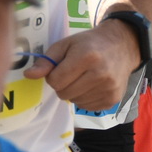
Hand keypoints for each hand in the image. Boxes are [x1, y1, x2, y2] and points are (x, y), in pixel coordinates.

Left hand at [22, 22, 139, 111]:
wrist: (122, 46)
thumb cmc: (89, 43)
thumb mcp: (65, 44)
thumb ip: (46, 60)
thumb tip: (29, 75)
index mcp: (86, 57)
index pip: (55, 80)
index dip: (53, 75)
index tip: (60, 68)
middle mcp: (100, 75)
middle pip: (64, 93)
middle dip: (62, 84)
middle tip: (71, 72)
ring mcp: (108, 89)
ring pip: (74, 102)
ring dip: (73, 92)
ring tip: (83, 77)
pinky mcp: (113, 100)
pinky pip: (86, 107)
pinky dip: (84, 98)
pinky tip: (91, 85)